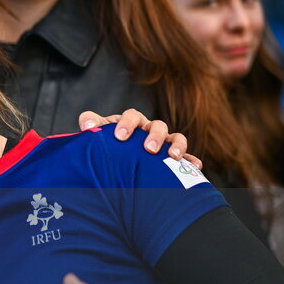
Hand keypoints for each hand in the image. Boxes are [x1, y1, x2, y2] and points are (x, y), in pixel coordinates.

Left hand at [77, 109, 202, 169]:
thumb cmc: (108, 145)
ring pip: (175, 137)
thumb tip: (87, 125)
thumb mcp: (99, 135)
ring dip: (176, 145)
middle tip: (148, 149)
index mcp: (132, 122)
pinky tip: (196, 167)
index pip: (132, 115)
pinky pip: (187, 157)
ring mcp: (164, 143)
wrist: (116, 163)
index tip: (119, 136)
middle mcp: (149, 130)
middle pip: (157, 125)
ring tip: (173, 156)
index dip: (127, 123)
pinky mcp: (173, 158)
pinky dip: (191, 160)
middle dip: (154, 136)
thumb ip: (91, 124)